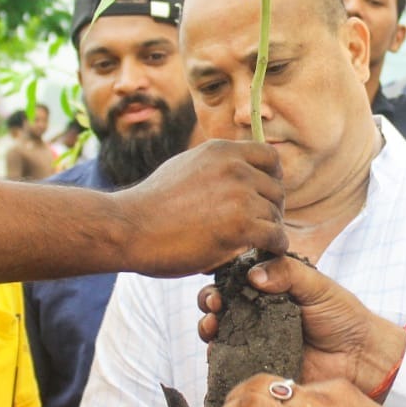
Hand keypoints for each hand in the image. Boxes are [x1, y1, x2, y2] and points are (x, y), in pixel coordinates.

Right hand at [113, 140, 285, 274]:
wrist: (128, 228)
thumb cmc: (150, 205)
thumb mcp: (185, 167)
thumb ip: (214, 167)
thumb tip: (233, 168)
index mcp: (222, 151)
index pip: (271, 158)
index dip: (272, 180)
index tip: (264, 198)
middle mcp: (235, 167)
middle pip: (277, 189)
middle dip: (271, 209)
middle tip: (258, 228)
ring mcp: (240, 195)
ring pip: (276, 216)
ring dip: (268, 232)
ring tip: (253, 245)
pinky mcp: (242, 225)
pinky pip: (276, 237)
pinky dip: (273, 248)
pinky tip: (262, 255)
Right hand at [197, 255, 405, 390]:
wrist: (361, 358)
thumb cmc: (344, 317)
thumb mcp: (318, 286)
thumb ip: (289, 273)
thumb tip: (254, 274)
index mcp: (273, 289)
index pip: (238, 279)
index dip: (222, 278)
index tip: (219, 282)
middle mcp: (260, 314)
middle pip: (222, 305)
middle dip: (209, 302)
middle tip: (212, 305)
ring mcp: (257, 341)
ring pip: (221, 333)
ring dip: (208, 328)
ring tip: (211, 327)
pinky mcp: (259, 366)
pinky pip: (232, 363)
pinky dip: (218, 358)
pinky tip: (215, 352)